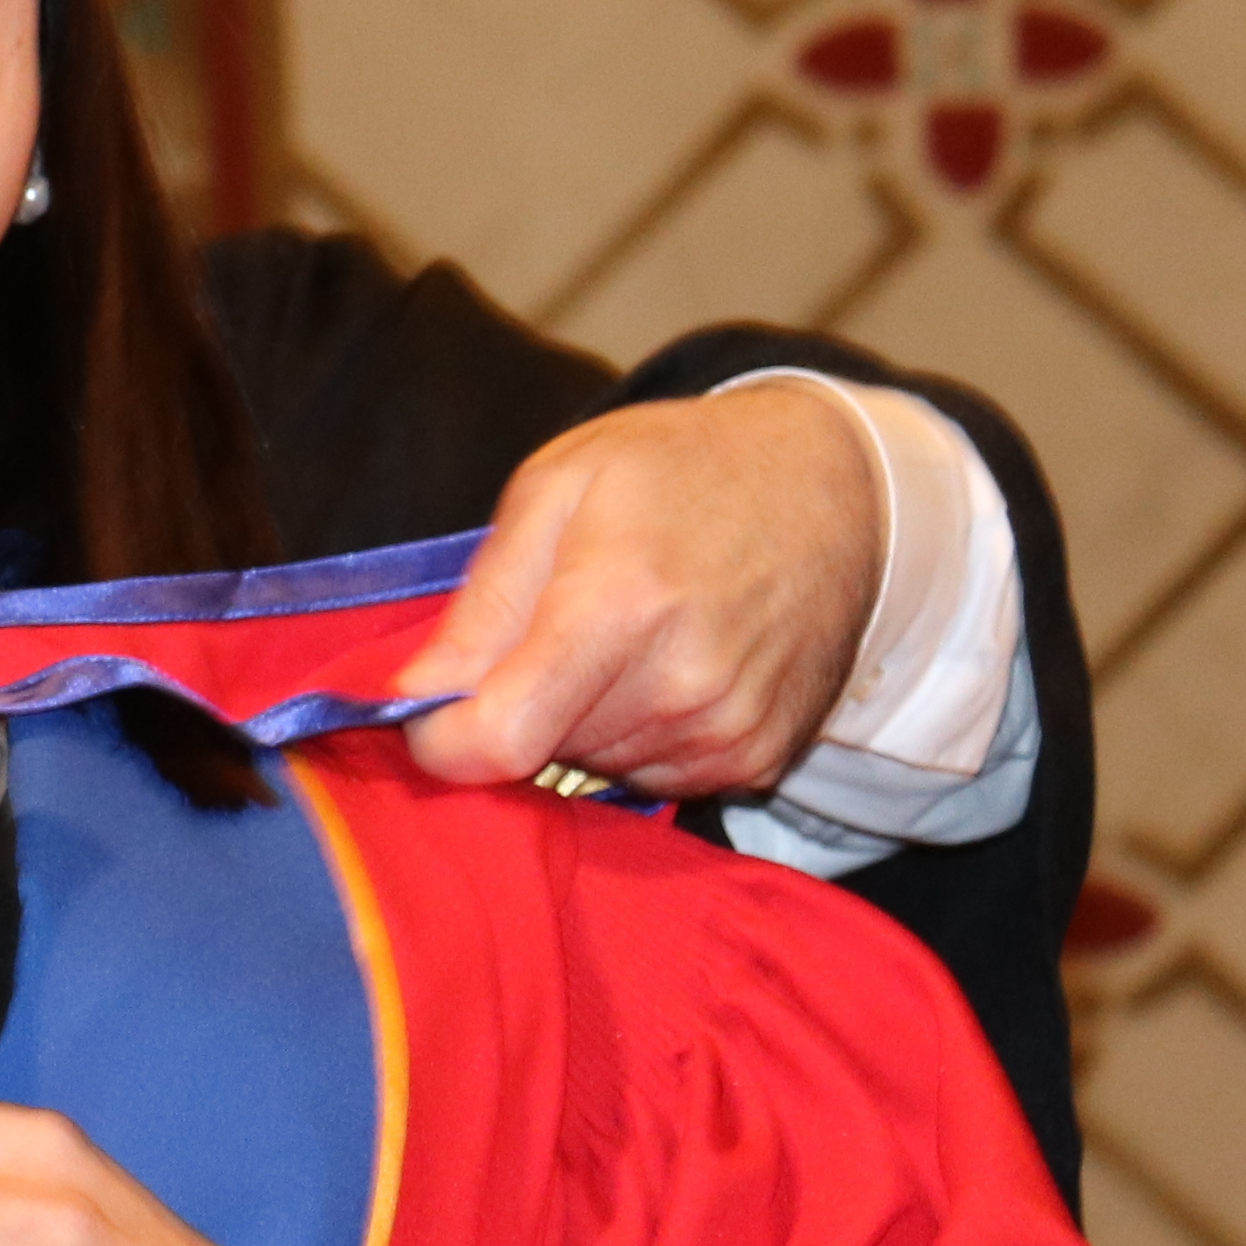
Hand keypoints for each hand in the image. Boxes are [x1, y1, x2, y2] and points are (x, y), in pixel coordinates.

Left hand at [386, 387, 878, 799]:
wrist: (832, 486)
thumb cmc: (680, 470)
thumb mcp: (557, 488)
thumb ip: (483, 601)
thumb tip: (414, 695)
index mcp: (621, 605)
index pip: (501, 739)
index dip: (444, 738)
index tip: (433, 707)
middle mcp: (684, 685)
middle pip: (540, 752)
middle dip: (522, 701)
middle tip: (564, 619)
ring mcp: (729, 731)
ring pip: (593, 767)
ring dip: (582, 717)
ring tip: (630, 630)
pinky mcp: (759, 760)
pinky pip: (652, 775)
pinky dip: (639, 731)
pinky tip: (671, 662)